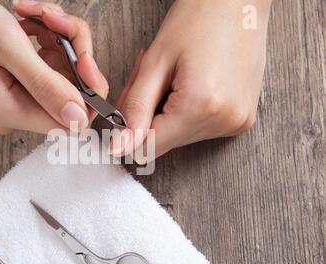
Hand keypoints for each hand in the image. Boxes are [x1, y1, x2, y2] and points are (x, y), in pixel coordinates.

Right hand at [0, 0, 107, 133]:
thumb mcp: (6, 46)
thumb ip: (45, 84)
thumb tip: (78, 117)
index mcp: (10, 111)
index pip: (71, 123)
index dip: (88, 92)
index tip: (83, 56)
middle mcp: (17, 110)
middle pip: (73, 94)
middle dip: (74, 52)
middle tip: (54, 20)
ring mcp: (21, 95)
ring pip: (67, 73)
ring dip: (61, 38)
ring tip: (36, 14)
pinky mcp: (22, 80)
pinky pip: (54, 62)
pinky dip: (51, 36)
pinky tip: (30, 20)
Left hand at [114, 0, 271, 161]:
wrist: (238, 0)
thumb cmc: (197, 19)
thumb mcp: (155, 62)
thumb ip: (135, 110)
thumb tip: (119, 149)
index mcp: (201, 107)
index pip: (148, 148)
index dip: (130, 130)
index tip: (129, 105)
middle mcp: (224, 121)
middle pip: (165, 142)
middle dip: (149, 116)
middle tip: (154, 81)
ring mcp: (237, 122)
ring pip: (180, 136)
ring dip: (168, 113)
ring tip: (176, 78)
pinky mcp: (242, 119)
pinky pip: (200, 128)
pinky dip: (187, 112)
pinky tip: (192, 84)